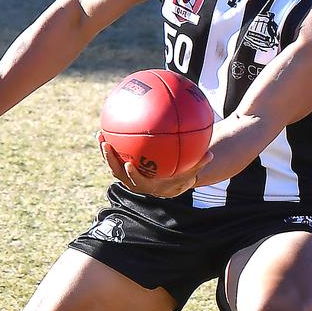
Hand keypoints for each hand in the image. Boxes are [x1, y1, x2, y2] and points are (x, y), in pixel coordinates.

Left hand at [97, 132, 211, 198]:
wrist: (171, 182)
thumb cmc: (182, 176)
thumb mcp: (192, 172)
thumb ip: (199, 164)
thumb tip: (211, 154)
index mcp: (149, 186)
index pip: (138, 182)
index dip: (132, 174)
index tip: (129, 164)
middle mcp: (135, 181)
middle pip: (118, 172)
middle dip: (110, 159)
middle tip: (106, 145)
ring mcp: (128, 173)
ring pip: (113, 163)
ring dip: (105, 150)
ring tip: (100, 133)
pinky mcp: (125, 164)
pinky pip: (117, 153)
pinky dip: (113, 141)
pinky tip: (110, 124)